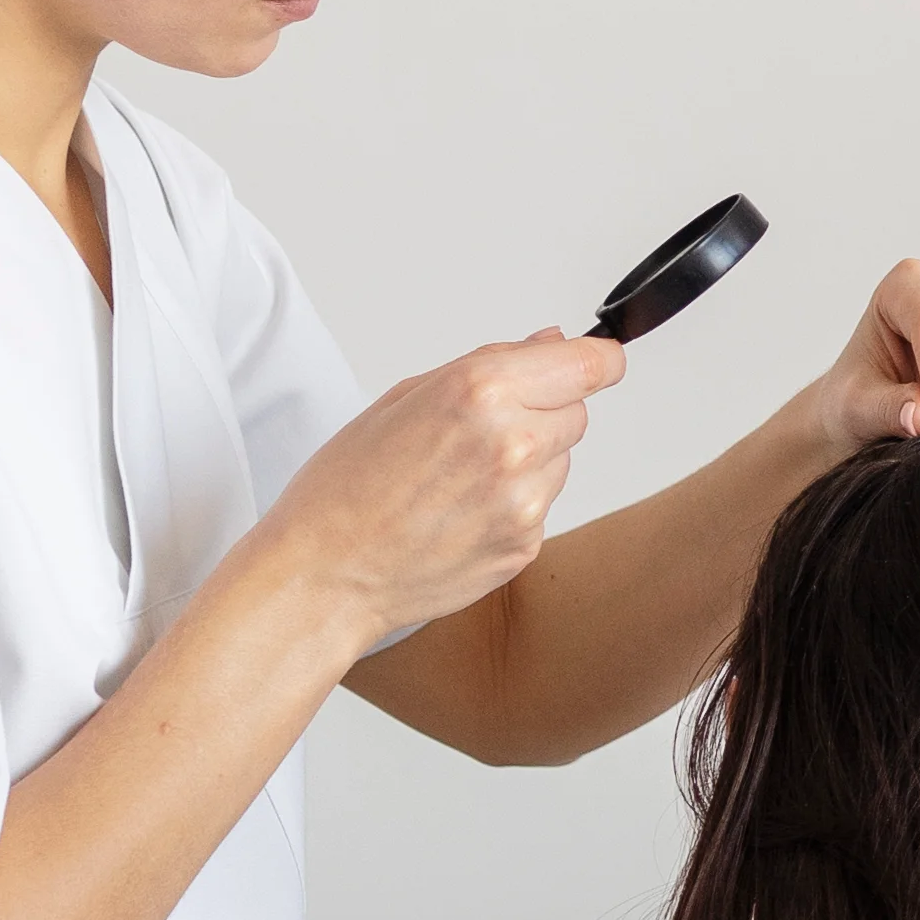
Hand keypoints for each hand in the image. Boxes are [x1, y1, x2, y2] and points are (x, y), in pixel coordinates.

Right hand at [259, 328, 627, 644]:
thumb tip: (551, 343)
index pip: (591, 364)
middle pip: (577, 412)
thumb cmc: (346, 487)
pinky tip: (459, 513)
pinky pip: (541, 508)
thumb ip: (490, 363)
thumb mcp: (405, 397)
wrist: (325, 575)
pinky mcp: (525, 545)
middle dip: (544, 412)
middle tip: (479, 433)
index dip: (594, 362)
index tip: (592, 364)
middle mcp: (513, 443)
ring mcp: (524, 501)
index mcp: (481, 391)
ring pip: (561, 462)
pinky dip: (513, 506)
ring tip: (458, 479)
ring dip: (529, 462)